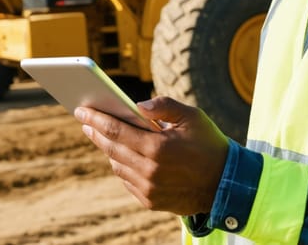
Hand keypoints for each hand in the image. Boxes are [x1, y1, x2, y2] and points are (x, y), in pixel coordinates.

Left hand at [74, 96, 228, 215]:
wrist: (226, 183)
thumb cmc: (209, 144)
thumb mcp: (192, 117)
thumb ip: (164, 106)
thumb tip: (137, 105)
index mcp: (159, 147)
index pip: (116, 130)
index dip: (96, 119)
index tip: (81, 110)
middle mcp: (150, 171)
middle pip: (111, 148)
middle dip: (96, 132)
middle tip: (85, 121)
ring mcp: (149, 188)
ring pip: (117, 165)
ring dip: (108, 149)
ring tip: (103, 136)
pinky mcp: (150, 201)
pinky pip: (127, 181)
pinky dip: (122, 166)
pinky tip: (121, 155)